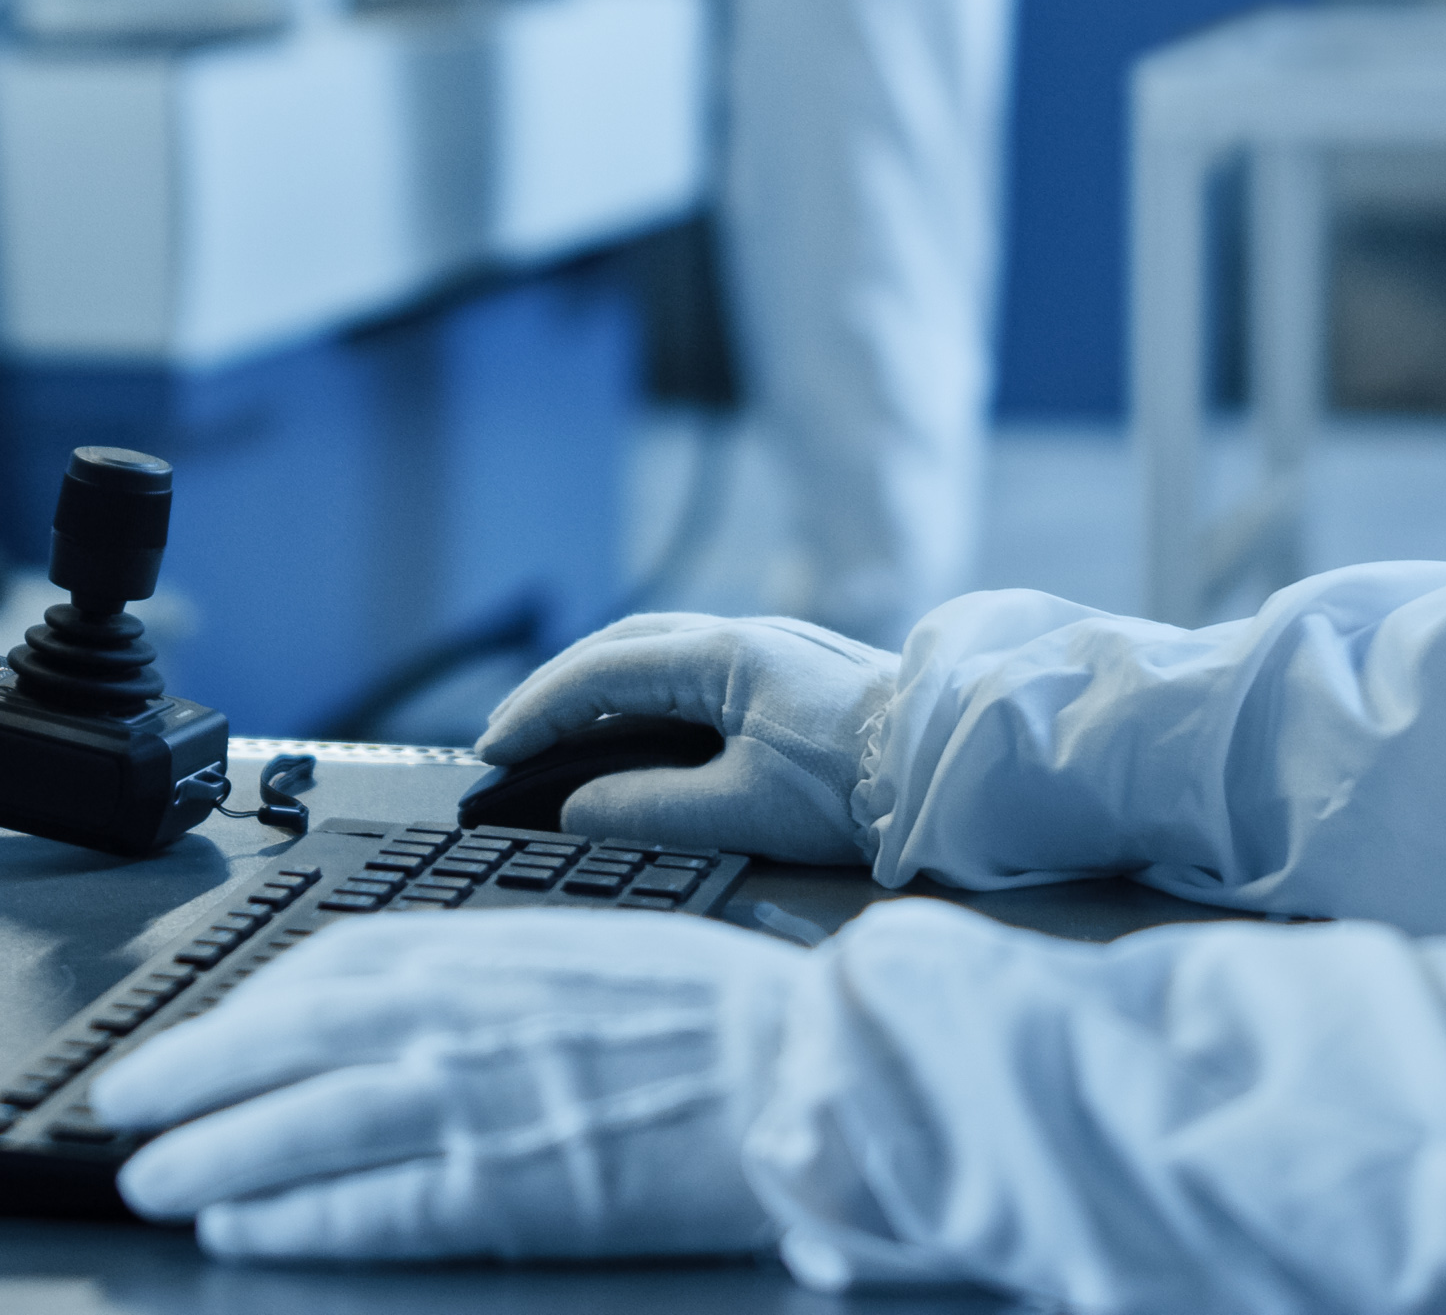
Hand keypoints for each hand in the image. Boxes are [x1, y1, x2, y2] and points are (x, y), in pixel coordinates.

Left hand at [95, 909, 807, 1260]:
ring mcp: (478, 1103)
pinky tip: (243, 1227)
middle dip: (190, 1074)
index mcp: (486, 949)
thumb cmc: (719, 1018)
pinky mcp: (507, 1191)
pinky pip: (373, 1206)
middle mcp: (462, 1017)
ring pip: (305, 1123)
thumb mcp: (587, 951)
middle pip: (287, 1042)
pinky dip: (295, 1216)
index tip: (195, 1033)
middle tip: (121, 1106)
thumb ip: (491, 972)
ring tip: (152, 1177)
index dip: (243, 1008)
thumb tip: (412, 1003)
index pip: (327, 968)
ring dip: (214, 1150)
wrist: (812, 1069)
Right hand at [480, 613, 894, 864]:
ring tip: (561, 731)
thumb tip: (576, 808)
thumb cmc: (857, 790)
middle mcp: (745, 636)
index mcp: (725, 654)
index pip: (604, 670)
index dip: (539, 711)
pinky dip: (648, 692)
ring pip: (663, 651)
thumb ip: (649, 808)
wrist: (954, 769)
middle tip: (510, 736)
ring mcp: (774, 649)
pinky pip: (698, 667)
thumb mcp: (743, 809)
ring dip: (603, 686)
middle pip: (626, 646)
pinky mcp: (797, 674)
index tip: (491, 751)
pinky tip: (640, 726)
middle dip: (560, 689)